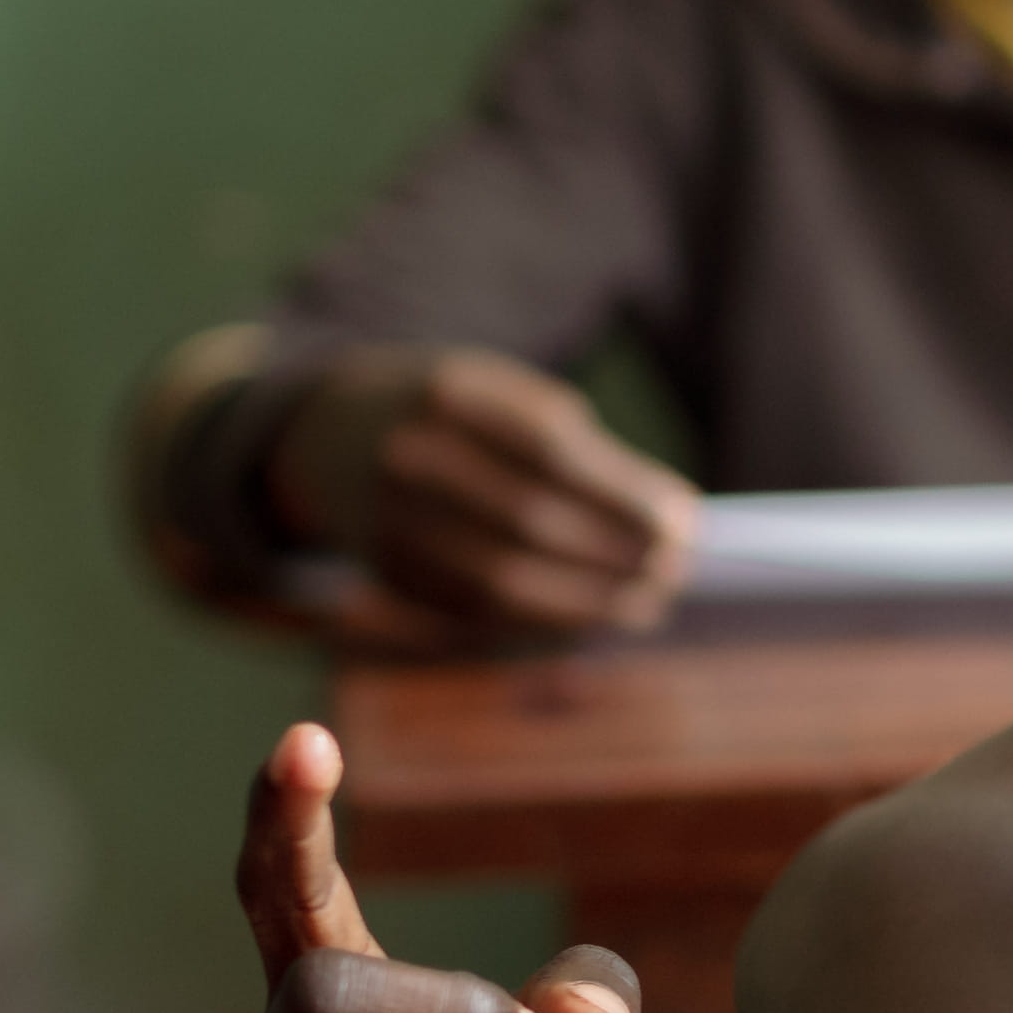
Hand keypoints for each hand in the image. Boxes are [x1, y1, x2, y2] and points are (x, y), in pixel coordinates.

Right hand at [267, 343, 702, 639]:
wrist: (327, 434)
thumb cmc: (451, 411)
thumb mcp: (501, 392)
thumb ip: (571, 443)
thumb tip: (663, 515)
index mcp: (448, 394)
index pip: (554, 453)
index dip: (625, 494)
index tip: (685, 519)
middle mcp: (408, 458)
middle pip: (531, 520)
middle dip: (617, 552)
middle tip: (678, 566)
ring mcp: (388, 520)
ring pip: (504, 579)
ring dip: (590, 600)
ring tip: (648, 600)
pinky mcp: (387, 571)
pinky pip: (476, 610)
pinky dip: (545, 619)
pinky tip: (592, 616)